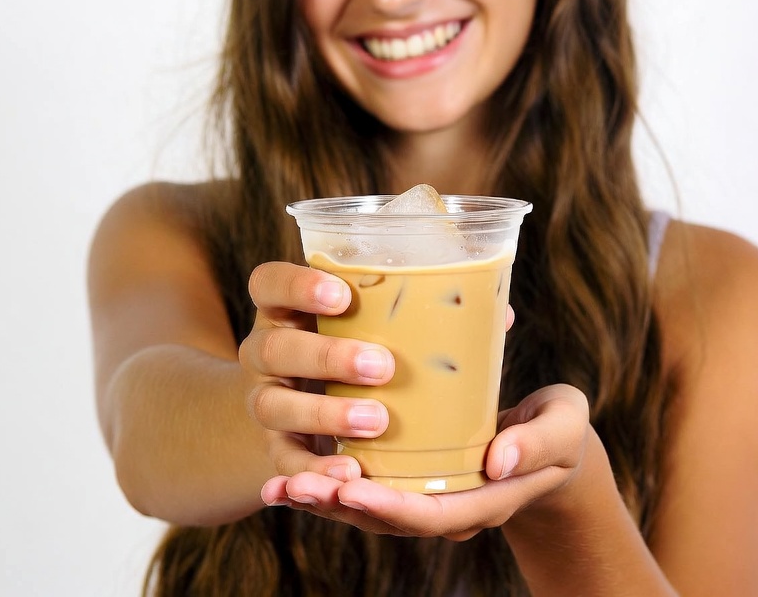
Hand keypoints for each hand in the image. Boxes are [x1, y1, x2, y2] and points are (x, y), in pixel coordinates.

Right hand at [238, 261, 395, 483]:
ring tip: (376, 421)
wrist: (307, 404)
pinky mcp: (274, 446)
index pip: (270, 283)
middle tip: (381, 365)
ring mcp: (264, 399)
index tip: (342, 295)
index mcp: (284, 308)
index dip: (298, 286)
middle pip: (273, 348)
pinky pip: (284, 461)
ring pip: (272, 405)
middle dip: (327, 357)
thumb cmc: (355, 342)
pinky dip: (313, 470)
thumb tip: (493, 304)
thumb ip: (407, 307)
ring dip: (323, 413)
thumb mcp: (365, 316)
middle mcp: (266, 351)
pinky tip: (349, 474)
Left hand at [260, 383, 589, 539]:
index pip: (432, 514)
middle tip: (292, 486)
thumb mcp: (563, 426)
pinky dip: (330, 483)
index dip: (389, 505)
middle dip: (339, 505)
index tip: (348, 486)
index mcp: (485, 499)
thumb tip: (498, 460)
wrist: (551, 444)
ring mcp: (428, 496)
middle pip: (388, 519)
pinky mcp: (414, 477)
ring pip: (369, 508)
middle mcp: (449, 508)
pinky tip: (291, 471)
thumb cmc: (558, 430)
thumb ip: (537, 442)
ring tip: (278, 486)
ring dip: (323, 499)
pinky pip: (368, 486)